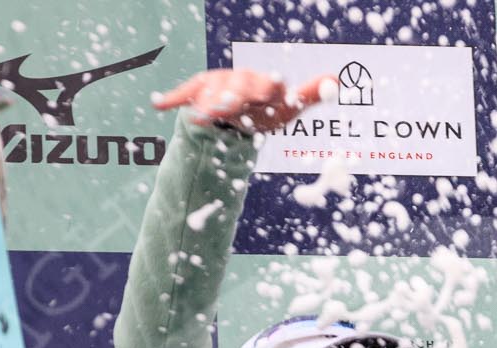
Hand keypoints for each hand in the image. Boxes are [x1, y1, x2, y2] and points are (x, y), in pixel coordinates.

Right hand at [151, 69, 330, 133]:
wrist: (237, 110)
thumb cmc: (264, 109)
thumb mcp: (286, 107)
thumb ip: (308, 95)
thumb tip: (338, 80)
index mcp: (262, 85)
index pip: (268, 85)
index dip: (269, 87)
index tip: (273, 89)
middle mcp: (239, 82)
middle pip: (237, 89)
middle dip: (234, 96)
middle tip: (232, 106)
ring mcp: (216, 86)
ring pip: (211, 96)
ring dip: (206, 106)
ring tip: (200, 118)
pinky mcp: (196, 94)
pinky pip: (182, 95)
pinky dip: (171, 99)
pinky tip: (157, 104)